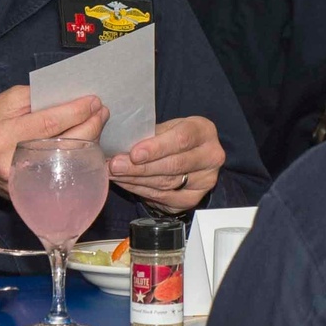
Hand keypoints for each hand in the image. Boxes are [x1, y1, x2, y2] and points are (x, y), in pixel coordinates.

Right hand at [0, 85, 108, 216]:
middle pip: (63, 145)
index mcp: (2, 136)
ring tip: (97, 123)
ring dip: (88, 141)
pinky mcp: (30, 193)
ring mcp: (23, 183)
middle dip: (89, 125)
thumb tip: (65, 97)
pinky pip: (61, 173)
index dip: (75, 111)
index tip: (93, 100)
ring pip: (67, 162)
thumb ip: (31, 99)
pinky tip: (86, 145)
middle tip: (101, 111)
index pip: (48, 123)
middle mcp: (14, 162)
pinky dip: (77, 158)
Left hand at [107, 116, 223, 212]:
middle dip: (139, 167)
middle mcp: (211, 156)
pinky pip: (165, 198)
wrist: (187, 153)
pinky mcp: (194, 198)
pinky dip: (141, 191)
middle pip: (173, 165)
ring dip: (136, 180)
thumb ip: (147, 135)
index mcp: (203, 131)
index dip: (156, 148)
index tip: (134, 154)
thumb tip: (118, 144)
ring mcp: (206, 180)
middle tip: (115, 166)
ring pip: (167, 183)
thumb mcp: (164, 127)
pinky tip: (125, 183)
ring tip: (114, 174)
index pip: (181, 139)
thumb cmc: (171, 136)